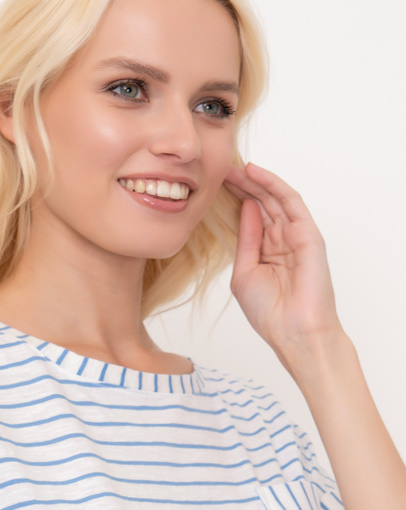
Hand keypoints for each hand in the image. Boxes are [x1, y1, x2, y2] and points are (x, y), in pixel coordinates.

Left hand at [224, 163, 341, 360]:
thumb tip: (247, 208)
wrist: (293, 331)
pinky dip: (273, 184)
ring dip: (255, 180)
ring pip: (274, 198)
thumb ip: (246, 239)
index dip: (234, 199)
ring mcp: (296, 235)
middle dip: (242, 185)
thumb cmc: (269, 311)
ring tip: (233, 166)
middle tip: (220, 168)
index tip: (213, 185)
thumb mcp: (244, 272)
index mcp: (266, 251)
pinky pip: (290, 201)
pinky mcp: (308, 233)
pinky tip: (255, 173)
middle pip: (261, 203)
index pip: (250, 217)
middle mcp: (282, 240)